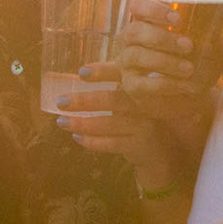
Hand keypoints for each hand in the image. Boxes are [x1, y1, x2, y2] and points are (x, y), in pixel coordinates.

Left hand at [54, 66, 175, 178]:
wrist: (161, 151)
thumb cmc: (137, 118)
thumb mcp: (128, 100)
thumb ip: (107, 89)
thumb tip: (62, 78)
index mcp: (139, 87)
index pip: (122, 75)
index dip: (103, 72)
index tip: (82, 72)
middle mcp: (144, 103)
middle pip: (113, 100)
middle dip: (85, 101)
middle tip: (62, 101)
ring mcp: (143, 125)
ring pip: (110, 123)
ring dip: (83, 123)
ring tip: (62, 122)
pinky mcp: (139, 145)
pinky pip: (112, 143)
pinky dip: (92, 141)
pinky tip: (77, 137)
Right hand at [121, 0, 218, 119]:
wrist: (186, 94)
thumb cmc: (192, 60)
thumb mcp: (208, 49)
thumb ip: (222, 43)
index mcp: (146, 21)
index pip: (139, 6)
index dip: (152, 9)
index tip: (177, 18)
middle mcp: (130, 40)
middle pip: (134, 31)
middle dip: (162, 37)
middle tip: (189, 45)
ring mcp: (127, 64)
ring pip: (136, 56)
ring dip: (164, 61)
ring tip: (189, 68)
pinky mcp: (131, 86)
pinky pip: (141, 84)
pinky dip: (164, 84)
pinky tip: (183, 86)